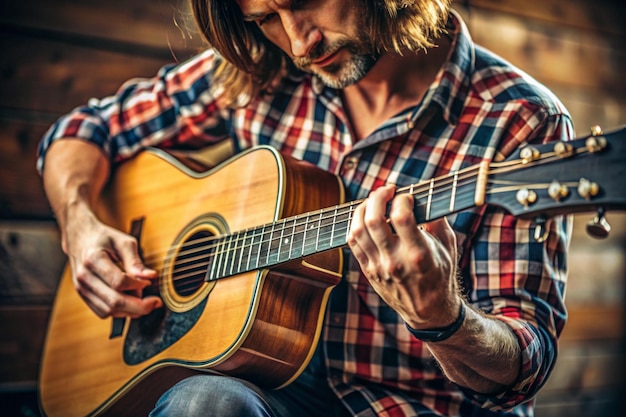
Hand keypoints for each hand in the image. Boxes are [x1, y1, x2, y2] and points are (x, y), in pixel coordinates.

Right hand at [62, 205, 161, 318]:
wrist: (80, 238)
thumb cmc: (103, 238)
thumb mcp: (123, 242)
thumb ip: (136, 261)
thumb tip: (150, 276)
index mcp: (93, 259)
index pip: (119, 282)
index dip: (138, 285)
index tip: (149, 282)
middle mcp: (84, 276)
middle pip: (114, 302)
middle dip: (139, 306)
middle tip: (155, 302)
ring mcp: (81, 288)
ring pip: (108, 311)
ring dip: (130, 310)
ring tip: (143, 300)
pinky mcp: (83, 295)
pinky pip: (102, 311)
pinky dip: (119, 311)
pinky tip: (130, 302)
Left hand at [347, 184, 459, 327]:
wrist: (427, 311)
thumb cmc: (441, 276)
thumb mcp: (448, 248)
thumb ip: (438, 220)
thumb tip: (427, 196)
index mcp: (418, 254)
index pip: (401, 218)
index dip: (401, 199)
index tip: (407, 195)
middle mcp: (395, 260)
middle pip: (374, 220)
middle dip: (377, 197)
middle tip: (386, 190)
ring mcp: (378, 267)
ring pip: (357, 230)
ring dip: (362, 208)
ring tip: (373, 201)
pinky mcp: (368, 271)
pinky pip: (353, 242)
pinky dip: (355, 224)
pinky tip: (364, 217)